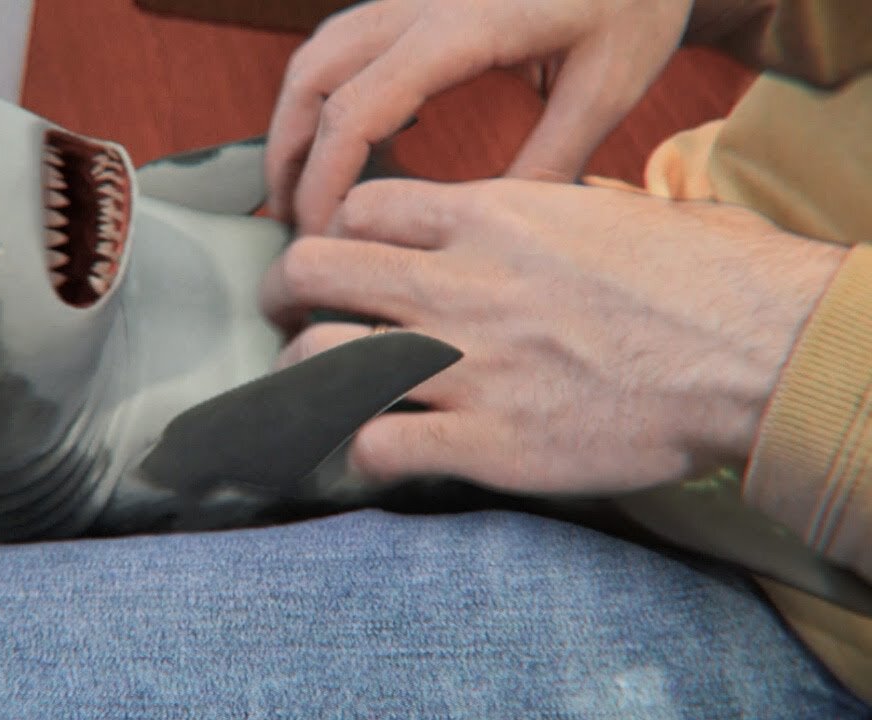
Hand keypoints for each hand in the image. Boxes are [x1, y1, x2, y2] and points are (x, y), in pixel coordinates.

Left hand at [259, 179, 845, 493]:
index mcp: (488, 219)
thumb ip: (530, 213)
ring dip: (299, 374)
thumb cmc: (695, 278)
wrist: (749, 353)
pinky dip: (356, 450)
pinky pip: (375, 443)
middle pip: (314, 270)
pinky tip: (369, 451)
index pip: (361, 206)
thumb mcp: (602, 210)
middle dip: (283, 291)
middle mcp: (458, 285)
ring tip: (307, 389)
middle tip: (286, 312)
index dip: (334, 229)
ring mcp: (463, 366)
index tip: (337, 255)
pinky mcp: (484, 441)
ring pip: (320, 358)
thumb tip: (500, 219)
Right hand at [265, 0, 694, 232]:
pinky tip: (355, 147)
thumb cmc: (634, 4)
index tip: (325, 238)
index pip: (356, 109)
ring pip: (314, 55)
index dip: (326, 181)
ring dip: (295, 126)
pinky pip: (343, 46)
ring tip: (305, 194)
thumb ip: (548, 160)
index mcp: (463, 26)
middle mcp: (420, 0)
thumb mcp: (607, 88)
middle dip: (288, 158)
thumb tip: (489, 234)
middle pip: (310, 77)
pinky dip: (326, 100)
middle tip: (296, 226)